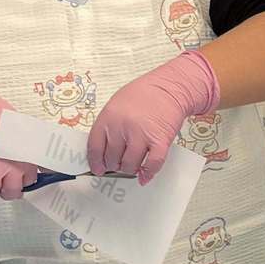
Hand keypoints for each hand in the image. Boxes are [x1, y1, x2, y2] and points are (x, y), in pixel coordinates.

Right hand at [0, 74, 37, 199]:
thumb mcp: (25, 132)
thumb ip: (32, 151)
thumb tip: (44, 166)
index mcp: (26, 157)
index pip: (29, 182)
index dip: (21, 180)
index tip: (17, 177)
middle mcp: (10, 165)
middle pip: (11, 192)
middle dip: (5, 187)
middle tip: (0, 178)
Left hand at [88, 51, 218, 183]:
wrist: (169, 86)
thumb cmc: (143, 94)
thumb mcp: (116, 104)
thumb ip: (109, 126)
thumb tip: (103, 151)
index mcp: (108, 117)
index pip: (95, 147)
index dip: (95, 162)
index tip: (98, 169)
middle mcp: (122, 127)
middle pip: (111, 158)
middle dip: (114, 165)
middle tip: (118, 164)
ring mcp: (141, 134)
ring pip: (129, 165)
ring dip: (129, 170)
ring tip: (132, 166)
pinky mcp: (160, 141)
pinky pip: (152, 164)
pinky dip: (147, 173)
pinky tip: (144, 176)